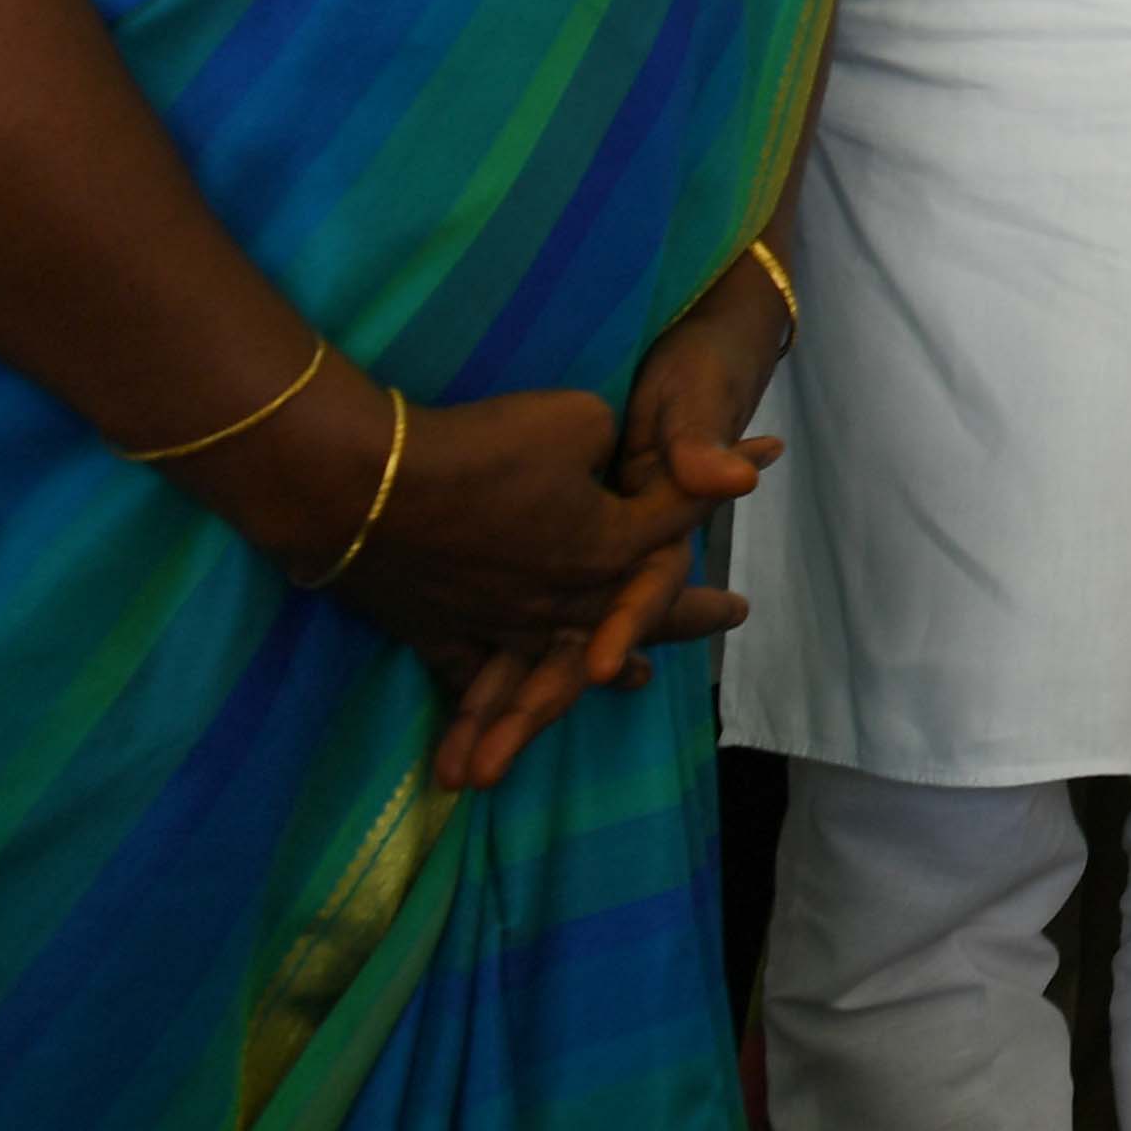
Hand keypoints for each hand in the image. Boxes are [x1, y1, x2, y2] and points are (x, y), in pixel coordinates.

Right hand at [190, 376, 731, 781]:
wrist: (361, 486)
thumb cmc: (478, 448)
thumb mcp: (570, 418)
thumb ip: (611, 439)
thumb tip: (621, 449)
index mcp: (610, 546)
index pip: (679, 511)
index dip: (726, 472)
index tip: (770, 453)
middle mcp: (566, 599)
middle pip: (640, 606)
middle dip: (691, 610)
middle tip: (734, 615)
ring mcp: (503, 625)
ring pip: (565, 661)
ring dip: (607, 668)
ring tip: (646, 681)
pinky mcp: (440, 635)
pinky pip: (480, 678)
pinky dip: (502, 698)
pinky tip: (517, 712)